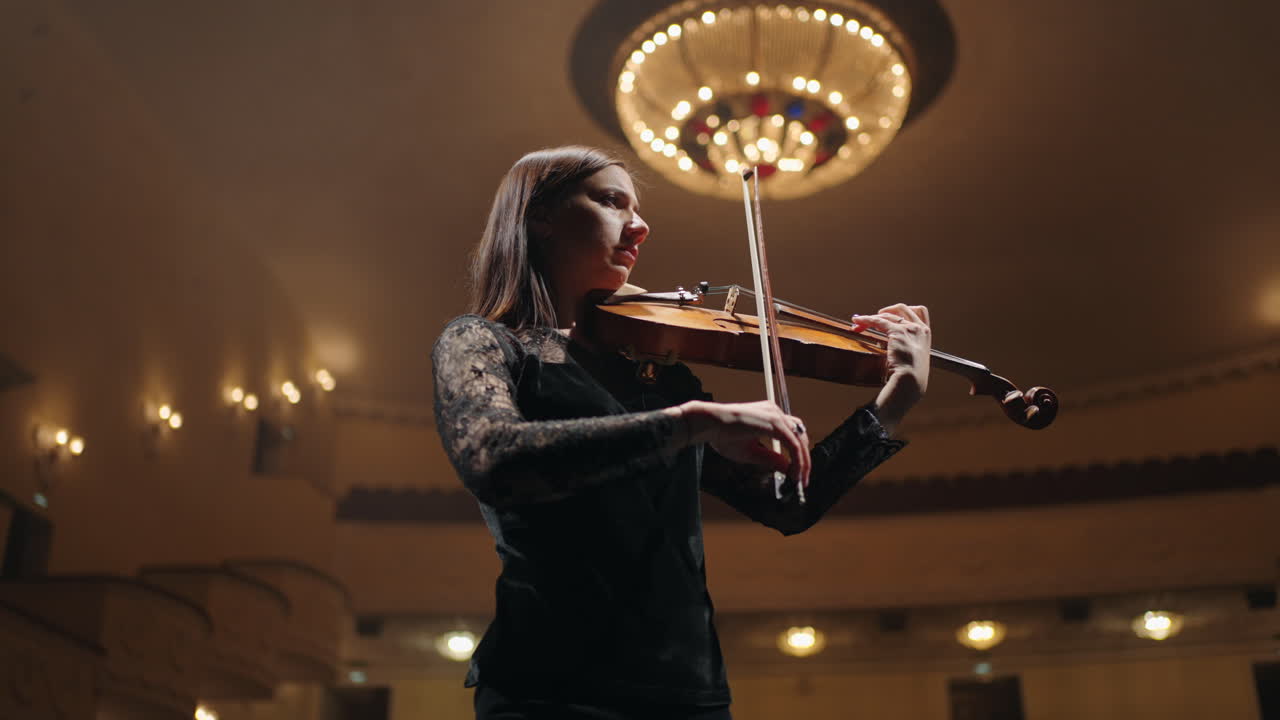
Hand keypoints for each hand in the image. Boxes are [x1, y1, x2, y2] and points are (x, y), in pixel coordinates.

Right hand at [674, 399, 810, 487]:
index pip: (793, 435)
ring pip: (799, 441)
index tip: (797, 473)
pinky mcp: (775, 422)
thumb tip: (789, 468)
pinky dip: (797, 460)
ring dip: (803, 462)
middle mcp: (775, 412)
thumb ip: (771, 459)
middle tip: (802, 479)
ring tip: (800, 479)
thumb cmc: (722, 435)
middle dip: (804, 460)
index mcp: (770, 416)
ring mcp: (776, 415)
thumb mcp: (751, 452)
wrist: (709, 424)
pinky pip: (793, 444)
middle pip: (800, 436)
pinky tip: (794, 473)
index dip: (798, 455)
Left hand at [851, 303, 931, 434]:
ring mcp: (908, 329)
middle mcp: (919, 328)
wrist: (910, 381)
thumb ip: (907, 350)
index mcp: (926, 334)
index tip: (892, 315)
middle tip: (876, 317)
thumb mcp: (913, 360)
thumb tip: (894, 351)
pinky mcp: (896, 332)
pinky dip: (866, 320)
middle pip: (902, 308)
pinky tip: (858, 322)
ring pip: (887, 315)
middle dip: (887, 310)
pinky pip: (877, 321)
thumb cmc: (910, 377)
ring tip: (860, 322)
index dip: (904, 311)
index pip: (919, 312)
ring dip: (872, 317)